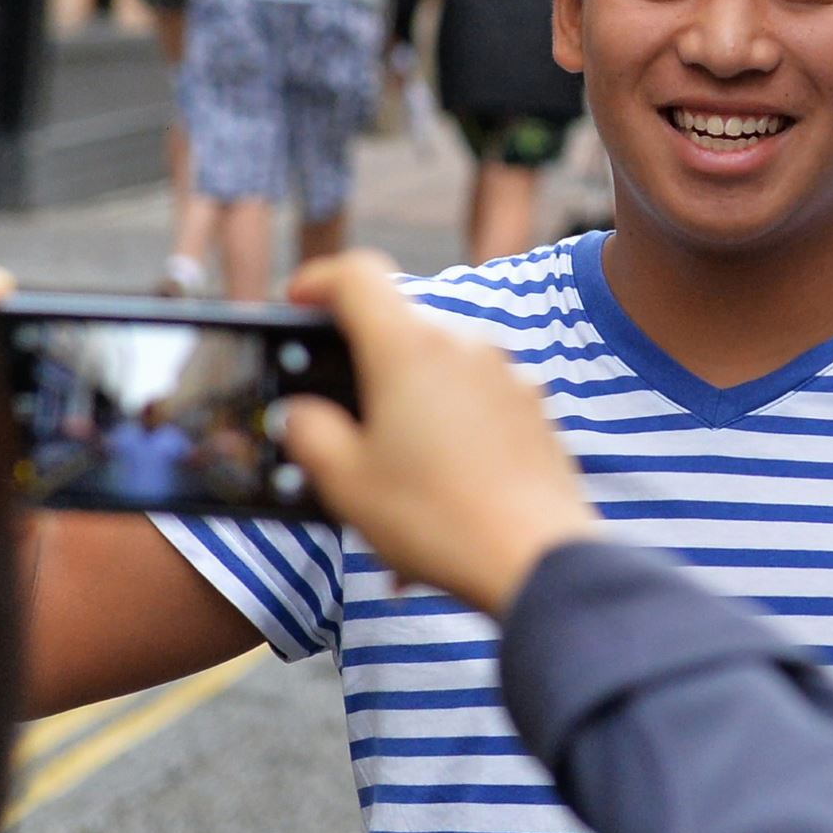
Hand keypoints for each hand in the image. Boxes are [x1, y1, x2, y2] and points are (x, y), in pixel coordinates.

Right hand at [279, 252, 598, 616]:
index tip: (296, 301)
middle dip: (363, 362)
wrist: (536, 558)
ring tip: (391, 474)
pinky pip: (474, 401)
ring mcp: (504, 372)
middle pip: (398, 324)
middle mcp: (463, 343)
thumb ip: (307, 432)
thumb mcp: (345, 482)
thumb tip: (301, 414)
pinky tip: (437, 489)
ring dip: (407, 405)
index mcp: (408, 346)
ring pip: (437, 368)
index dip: (317, 280)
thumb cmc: (439, 519)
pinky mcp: (531, 406)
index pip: (356, 274)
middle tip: (339, 414)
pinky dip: (447, 430)